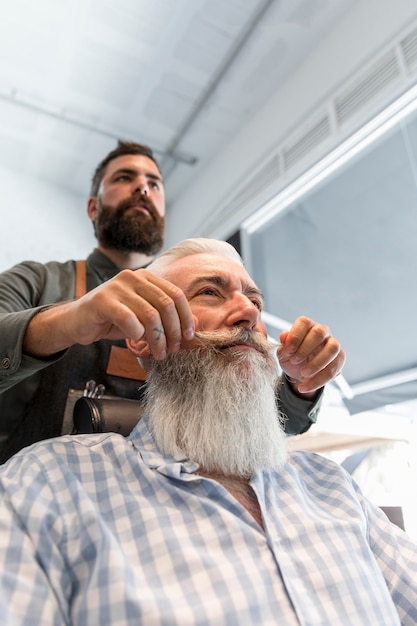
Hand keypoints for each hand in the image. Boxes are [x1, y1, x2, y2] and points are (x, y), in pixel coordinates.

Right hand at [23, 269, 194, 360]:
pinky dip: (136, 333)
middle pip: (166, 304)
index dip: (185, 317)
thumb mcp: (143, 318)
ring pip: (150, 314)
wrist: (77, 322)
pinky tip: (136, 341)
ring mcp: (117, 286)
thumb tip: (195, 324)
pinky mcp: (102, 300)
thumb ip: (166, 318)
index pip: (175, 294)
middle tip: (172, 349)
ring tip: (158, 353)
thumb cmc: (113, 320)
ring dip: (158, 338)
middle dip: (173, 331)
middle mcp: (133, 277)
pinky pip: (128, 318)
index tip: (188, 337)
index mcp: (146, 278)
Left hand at [276, 316, 344, 395]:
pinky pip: (334, 368)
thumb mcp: (283, 353)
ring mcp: (333, 344)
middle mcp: (322, 331)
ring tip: (303, 374)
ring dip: (317, 363)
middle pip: (319, 333)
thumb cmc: (292, 357)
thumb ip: (283, 344)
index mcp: (306, 326)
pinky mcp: (340, 359)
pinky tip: (306, 386)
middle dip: (306, 348)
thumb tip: (284, 335)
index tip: (287, 351)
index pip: (303, 323)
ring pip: (332, 348)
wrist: (300, 372)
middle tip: (294, 361)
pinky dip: (319, 380)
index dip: (295, 336)